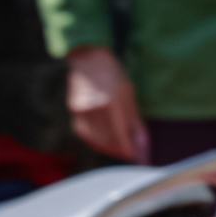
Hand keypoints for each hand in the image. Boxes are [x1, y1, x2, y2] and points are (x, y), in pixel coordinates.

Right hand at [65, 46, 146, 162]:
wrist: (87, 59)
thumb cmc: (113, 74)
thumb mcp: (129, 95)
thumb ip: (134, 122)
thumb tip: (141, 146)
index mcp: (111, 104)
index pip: (122, 139)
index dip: (132, 152)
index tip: (141, 157)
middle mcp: (94, 111)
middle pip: (109, 143)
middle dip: (122, 152)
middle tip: (134, 154)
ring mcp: (81, 113)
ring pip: (97, 142)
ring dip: (111, 149)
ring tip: (122, 148)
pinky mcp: (74, 114)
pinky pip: (87, 136)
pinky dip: (98, 142)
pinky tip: (107, 141)